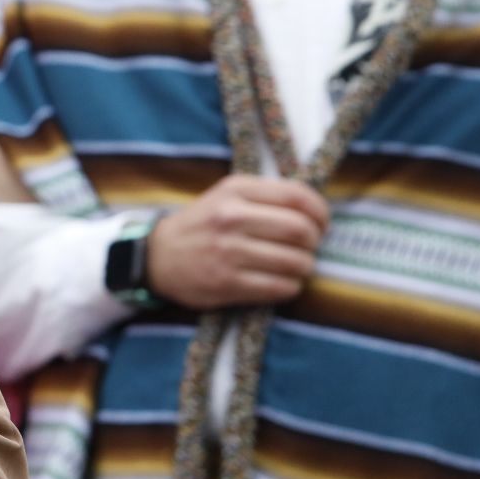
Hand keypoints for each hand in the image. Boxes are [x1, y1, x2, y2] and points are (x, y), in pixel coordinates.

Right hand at [145, 174, 329, 309]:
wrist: (158, 257)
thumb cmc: (203, 225)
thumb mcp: (227, 196)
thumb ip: (267, 196)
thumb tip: (316, 212)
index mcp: (235, 190)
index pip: (298, 197)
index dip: (320, 213)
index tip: (320, 224)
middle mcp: (231, 218)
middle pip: (302, 230)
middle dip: (314, 243)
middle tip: (307, 248)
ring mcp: (229, 252)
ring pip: (296, 262)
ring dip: (304, 268)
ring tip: (294, 266)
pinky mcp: (228, 283)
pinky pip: (281, 288)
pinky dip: (290, 287)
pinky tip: (281, 282)